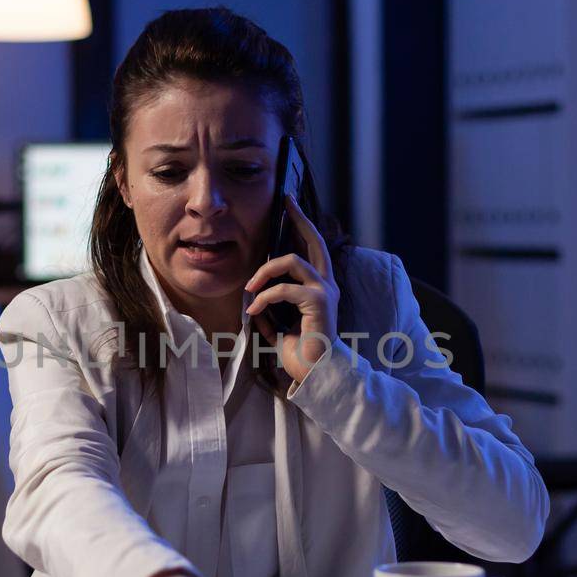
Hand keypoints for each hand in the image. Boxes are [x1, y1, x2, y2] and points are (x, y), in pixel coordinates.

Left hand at [244, 194, 339, 384]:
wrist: (317, 375)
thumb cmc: (303, 355)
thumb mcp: (279, 330)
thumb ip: (270, 315)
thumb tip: (252, 305)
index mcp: (320, 288)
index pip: (312, 250)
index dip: (302, 226)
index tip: (290, 206)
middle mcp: (326, 285)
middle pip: (315, 241)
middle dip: (299, 219)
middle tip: (286, 201)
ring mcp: (325, 292)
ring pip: (293, 261)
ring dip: (265, 271)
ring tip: (250, 288)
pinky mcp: (318, 302)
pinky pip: (285, 289)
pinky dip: (265, 297)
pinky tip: (254, 311)